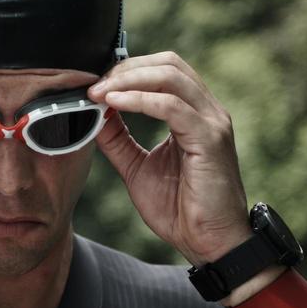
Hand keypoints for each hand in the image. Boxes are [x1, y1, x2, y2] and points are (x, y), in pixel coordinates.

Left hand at [86, 51, 252, 266]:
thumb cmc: (181, 210)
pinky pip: (171, 106)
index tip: (94, 84)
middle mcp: (207, 111)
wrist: (209, 244)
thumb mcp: (137, 168)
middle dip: (126, 68)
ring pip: (170, 76)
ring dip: (129, 80)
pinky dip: (139, 100)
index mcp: (193, 114)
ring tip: (100, 93)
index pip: (164, 70)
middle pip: (168, 63)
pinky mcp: (210, 139)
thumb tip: (95, 114)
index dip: (127, 70)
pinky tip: (115, 104)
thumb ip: (118, 140)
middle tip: (94, 85)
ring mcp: (212, 122)